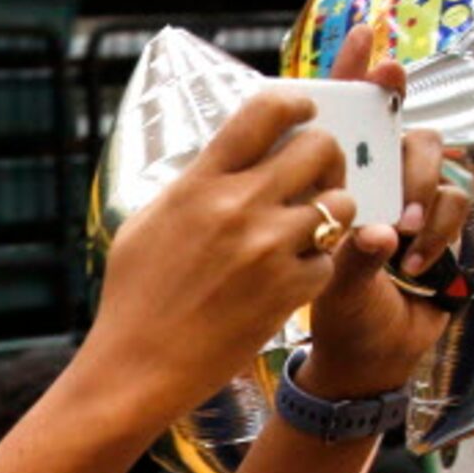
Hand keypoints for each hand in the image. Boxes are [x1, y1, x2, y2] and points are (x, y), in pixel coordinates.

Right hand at [91, 88, 355, 423]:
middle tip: (314, 180)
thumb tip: (226, 160)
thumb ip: (191, 187)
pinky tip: (286, 281)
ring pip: (341, 203)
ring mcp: (267, 249)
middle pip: (320, 147)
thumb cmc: (132, 301)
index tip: (304, 112)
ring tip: (306, 233)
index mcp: (199, 185)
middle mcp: (237, 207)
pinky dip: (314, 269)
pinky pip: (329, 260)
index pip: (266, 111)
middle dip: (325, 161)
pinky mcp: (288, 290)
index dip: (296, 102)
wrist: (135, 370)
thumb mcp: (144, 227)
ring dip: (330, 215)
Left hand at [298, 23, 473, 398]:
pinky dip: (437, 228)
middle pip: (397, 126)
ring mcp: (411, 196)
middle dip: (399, 143)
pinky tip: (411, 262)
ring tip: (398, 233)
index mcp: (329, 183)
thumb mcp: (313, 283)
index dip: (353, 73)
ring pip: (431, 156)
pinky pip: (455, 198)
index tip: (363, 38)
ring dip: (417, 190)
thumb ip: (330, 248)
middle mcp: (373, 179)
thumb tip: (365, 227)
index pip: (341, 117)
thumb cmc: (333, 315)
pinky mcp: (443, 220)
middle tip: (392, 175)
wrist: (364, 358)